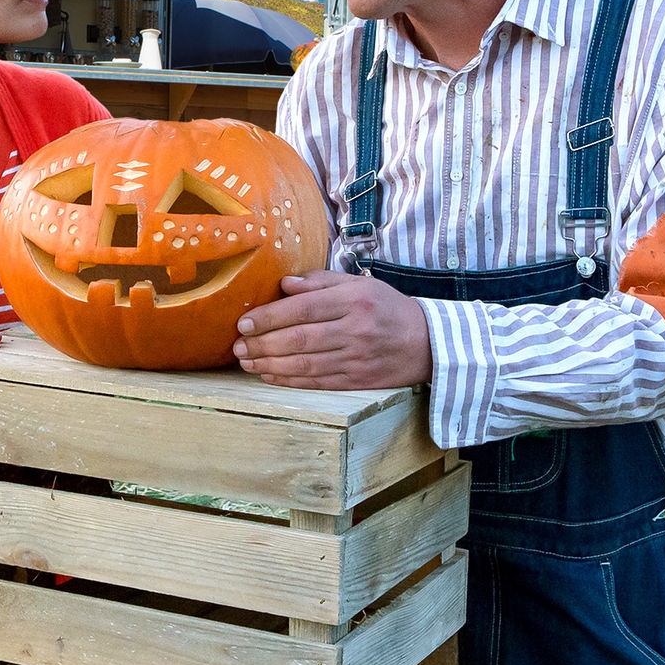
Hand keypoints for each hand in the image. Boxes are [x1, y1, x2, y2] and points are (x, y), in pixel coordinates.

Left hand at [233, 271, 432, 389]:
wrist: (427, 343)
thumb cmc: (385, 308)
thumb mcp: (358, 284)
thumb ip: (320, 282)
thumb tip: (284, 285)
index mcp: (354, 300)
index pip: (303, 309)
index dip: (269, 317)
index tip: (244, 323)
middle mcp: (355, 330)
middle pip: (299, 339)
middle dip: (262, 344)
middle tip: (237, 346)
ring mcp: (356, 358)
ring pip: (304, 364)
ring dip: (269, 364)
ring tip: (246, 361)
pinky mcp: (357, 381)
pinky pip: (316, 382)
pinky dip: (288, 380)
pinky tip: (268, 374)